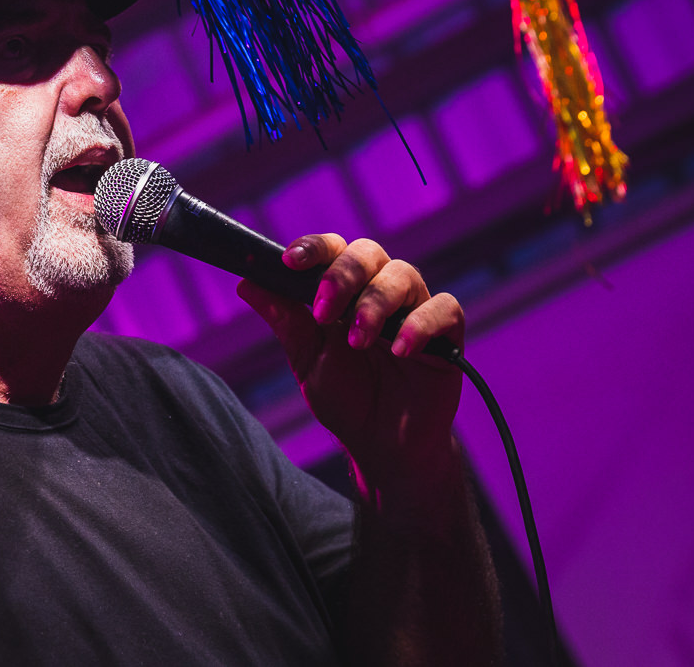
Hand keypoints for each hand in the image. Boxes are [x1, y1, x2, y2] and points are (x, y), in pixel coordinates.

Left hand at [238, 234, 465, 515]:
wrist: (382, 445)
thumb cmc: (346, 398)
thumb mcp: (307, 360)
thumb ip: (285, 320)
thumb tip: (246, 283)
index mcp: (345, 291)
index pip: (332, 250)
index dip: (312, 248)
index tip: (288, 261)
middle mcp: (380, 292)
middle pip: (368, 252)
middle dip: (342, 275)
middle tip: (323, 311)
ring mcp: (415, 310)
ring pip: (404, 275)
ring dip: (375, 304)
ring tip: (358, 341)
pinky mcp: (447, 335)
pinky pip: (445, 309)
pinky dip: (421, 324)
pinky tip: (401, 350)